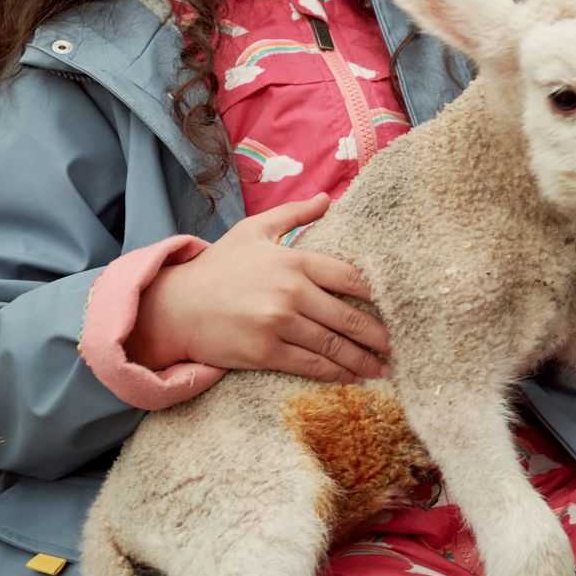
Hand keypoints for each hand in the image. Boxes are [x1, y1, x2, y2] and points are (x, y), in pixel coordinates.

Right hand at [130, 195, 390, 382]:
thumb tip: (328, 198)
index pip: (350, 278)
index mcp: (294, 261)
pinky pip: (311, 365)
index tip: (398, 305)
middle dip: (379, 335)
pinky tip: (353, 377)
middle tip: (401, 345)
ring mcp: (278, 324)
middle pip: (349, 317)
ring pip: (334, 345)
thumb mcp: (254, 231)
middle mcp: (291, 292)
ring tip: (385, 368)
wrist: (174, 306)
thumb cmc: (218, 268)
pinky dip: (336, 373)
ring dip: (363, 360)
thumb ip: (294, 214)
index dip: (378, 295)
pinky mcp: (265, 352)